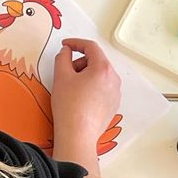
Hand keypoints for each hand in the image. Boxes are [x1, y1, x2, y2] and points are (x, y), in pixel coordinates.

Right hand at [49, 37, 120, 166]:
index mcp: (103, 68)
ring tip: (71, 88)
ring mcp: (116, 93)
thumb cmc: (69, 105)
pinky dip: (91, 87)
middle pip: (96, 61)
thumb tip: (66, 51)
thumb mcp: (61, 76)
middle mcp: (114, 79)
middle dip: (80, 62)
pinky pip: (102, 88)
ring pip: (99, 75)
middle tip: (65, 73)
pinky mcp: (113, 104)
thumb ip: (62, 57)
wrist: (78, 135)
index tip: (64, 45)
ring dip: (85, 74)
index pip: (91, 47)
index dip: (76, 43)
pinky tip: (79, 99)